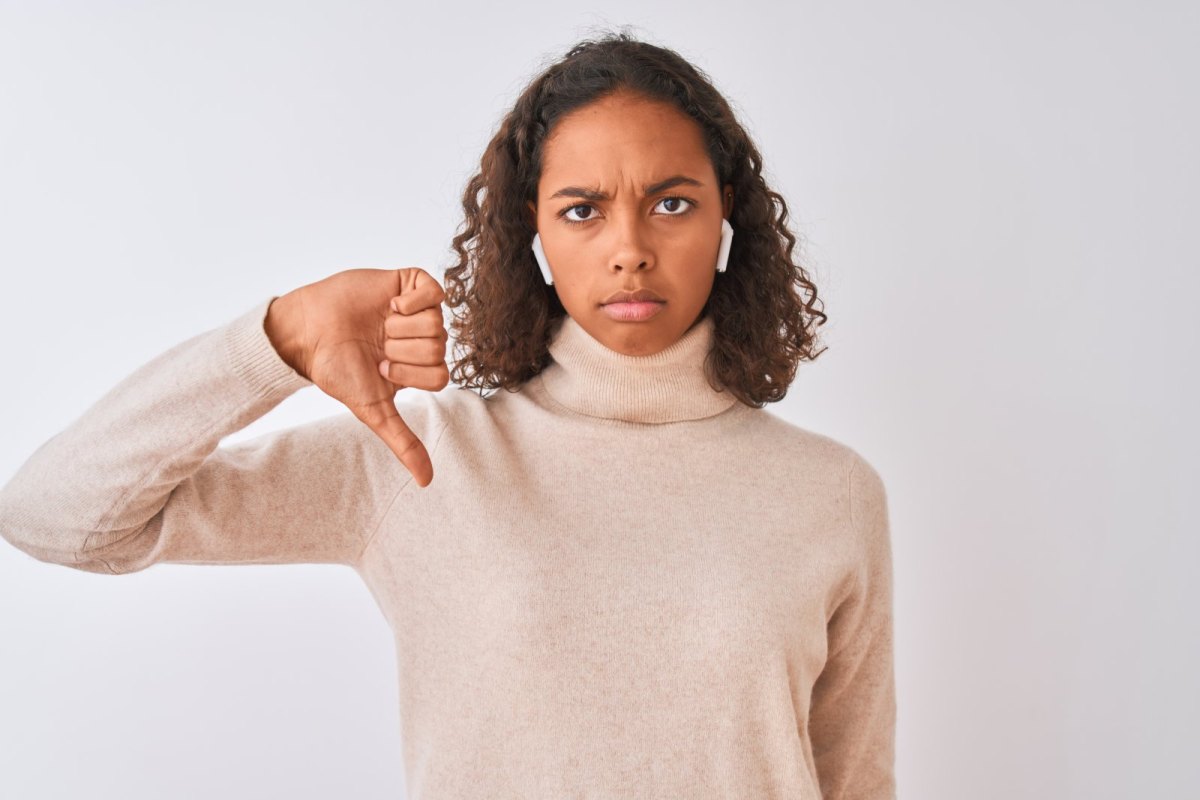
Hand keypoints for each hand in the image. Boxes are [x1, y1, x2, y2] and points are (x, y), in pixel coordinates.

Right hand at [266, 268, 449, 486]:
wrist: (309, 333)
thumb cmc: (339, 371)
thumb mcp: (374, 410)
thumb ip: (403, 442)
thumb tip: (426, 482)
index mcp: (421, 367)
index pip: (441, 375)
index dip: (410, 374)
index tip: (382, 368)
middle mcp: (424, 338)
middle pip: (439, 349)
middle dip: (402, 351)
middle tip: (378, 345)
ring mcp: (420, 310)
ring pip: (437, 323)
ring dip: (401, 328)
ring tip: (380, 325)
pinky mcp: (412, 283)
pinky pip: (437, 291)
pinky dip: (414, 300)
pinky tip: (391, 305)